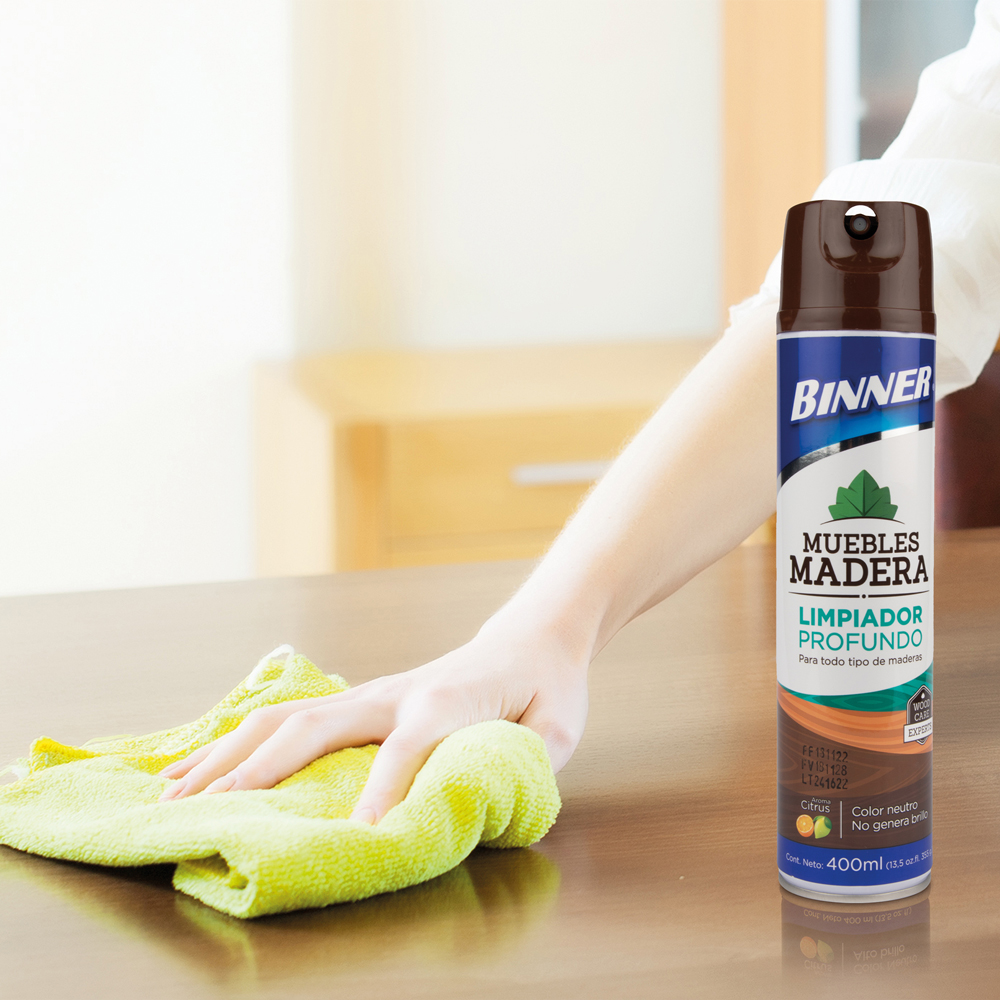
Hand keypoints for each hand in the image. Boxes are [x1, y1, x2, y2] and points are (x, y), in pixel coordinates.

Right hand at [158, 617, 588, 823]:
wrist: (529, 638)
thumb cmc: (544, 686)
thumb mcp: (557, 727)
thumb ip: (529, 762)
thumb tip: (484, 801)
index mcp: (445, 700)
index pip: (405, 748)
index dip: (382, 792)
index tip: (357, 837)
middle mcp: (394, 692)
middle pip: (313, 728)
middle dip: (255, 772)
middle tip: (200, 811)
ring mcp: (370, 693)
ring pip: (285, 718)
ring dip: (228, 754)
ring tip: (173, 788)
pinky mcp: (360, 700)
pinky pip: (290, 717)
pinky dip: (240, 740)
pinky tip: (201, 761)